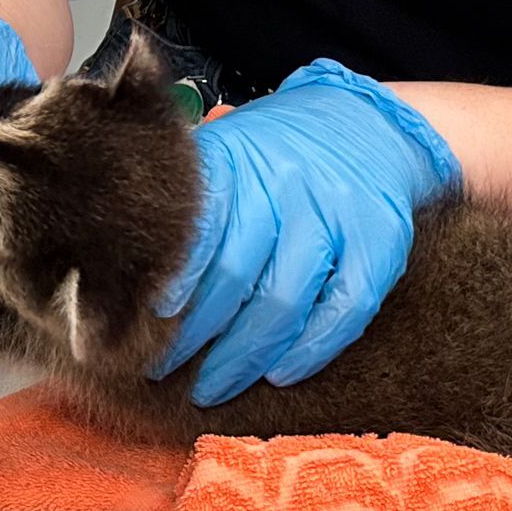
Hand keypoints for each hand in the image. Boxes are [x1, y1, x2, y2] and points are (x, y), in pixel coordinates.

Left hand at [152, 59, 459, 406]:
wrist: (366, 124)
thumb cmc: (278, 152)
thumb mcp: (229, 152)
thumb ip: (191, 201)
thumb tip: (130, 265)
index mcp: (241, 161)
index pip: (201, 228)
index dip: (176, 279)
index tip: (150, 317)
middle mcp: (288, 186)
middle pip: (236, 274)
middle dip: (195, 334)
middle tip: (162, 368)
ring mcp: (338, 217)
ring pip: (284, 301)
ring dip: (243, 356)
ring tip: (212, 386)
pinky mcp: (381, 245)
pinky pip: (343, 312)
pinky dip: (309, 350)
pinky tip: (279, 373)